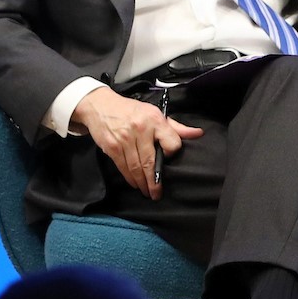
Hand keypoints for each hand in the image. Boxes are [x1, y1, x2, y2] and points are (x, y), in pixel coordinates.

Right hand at [71, 89, 203, 200]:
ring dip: (142, 183)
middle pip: (150, 161)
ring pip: (136, 167)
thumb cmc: (132, 111)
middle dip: (154, 181)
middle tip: (157, 193)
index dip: (172, 152)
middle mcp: (140, 131)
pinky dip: (129, 177)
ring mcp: (124, 140)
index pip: (171, 142)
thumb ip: (176, 127)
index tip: (170, 158)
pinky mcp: (111, 147)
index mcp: (155, 121)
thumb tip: (197, 133)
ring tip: (147, 191)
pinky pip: (122, 166)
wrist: (100, 105)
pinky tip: (135, 183)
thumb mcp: (156, 114)